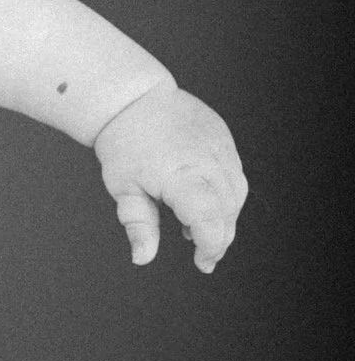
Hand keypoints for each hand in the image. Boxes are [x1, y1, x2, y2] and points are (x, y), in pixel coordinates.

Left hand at [94, 82, 246, 270]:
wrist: (132, 98)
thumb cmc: (124, 144)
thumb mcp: (123, 188)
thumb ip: (139, 225)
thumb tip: (142, 258)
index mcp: (182, 174)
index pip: (210, 219)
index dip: (211, 245)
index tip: (203, 263)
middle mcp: (209, 161)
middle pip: (228, 211)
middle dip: (220, 238)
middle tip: (204, 257)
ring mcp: (221, 147)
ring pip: (236, 194)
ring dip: (224, 218)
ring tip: (198, 230)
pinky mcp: (224, 138)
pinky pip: (235, 174)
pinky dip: (225, 195)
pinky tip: (204, 204)